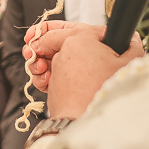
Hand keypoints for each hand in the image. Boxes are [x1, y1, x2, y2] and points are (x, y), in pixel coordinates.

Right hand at [22, 21, 142, 118]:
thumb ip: (63, 32)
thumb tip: (47, 37)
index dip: (57, 27)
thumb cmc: (83, 84)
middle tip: (31, 49)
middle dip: (44, 46)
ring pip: (57, 61)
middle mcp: (106, 62)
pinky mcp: (76, 92)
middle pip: (67, 44)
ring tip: (37, 68)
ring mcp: (90, 79)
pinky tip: (42, 80)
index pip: (84, 26)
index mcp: (117, 46)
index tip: (39, 32)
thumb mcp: (76, 42)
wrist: (75, 122)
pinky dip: (44, 76)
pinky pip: (56, 77)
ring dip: (41, 61)